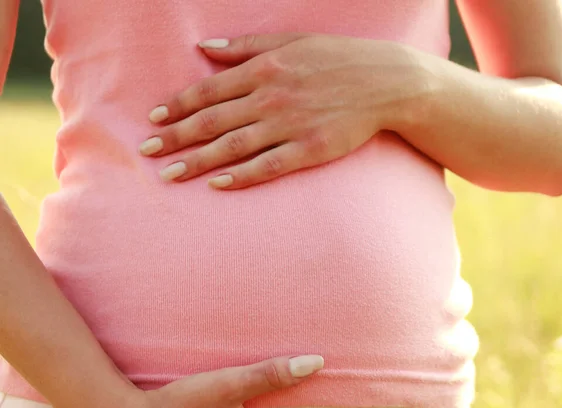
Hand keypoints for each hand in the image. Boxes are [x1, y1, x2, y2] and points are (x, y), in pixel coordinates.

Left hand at [139, 32, 399, 188]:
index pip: (209, 90)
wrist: (385, 82)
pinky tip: (218, 185)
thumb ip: (245, 45)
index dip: (178, 106)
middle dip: (176, 138)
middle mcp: (270, 97)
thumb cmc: (336, 59)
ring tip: (170, 175)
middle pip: (212, 121)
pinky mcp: (309, 149)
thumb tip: (204, 48)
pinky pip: (268, 166)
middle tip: (147, 153)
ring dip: (198, 162)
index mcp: (263, 68)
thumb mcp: (291, 40)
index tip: (154, 120)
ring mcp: (290, 125)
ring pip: (233, 147)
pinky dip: (242, 176)